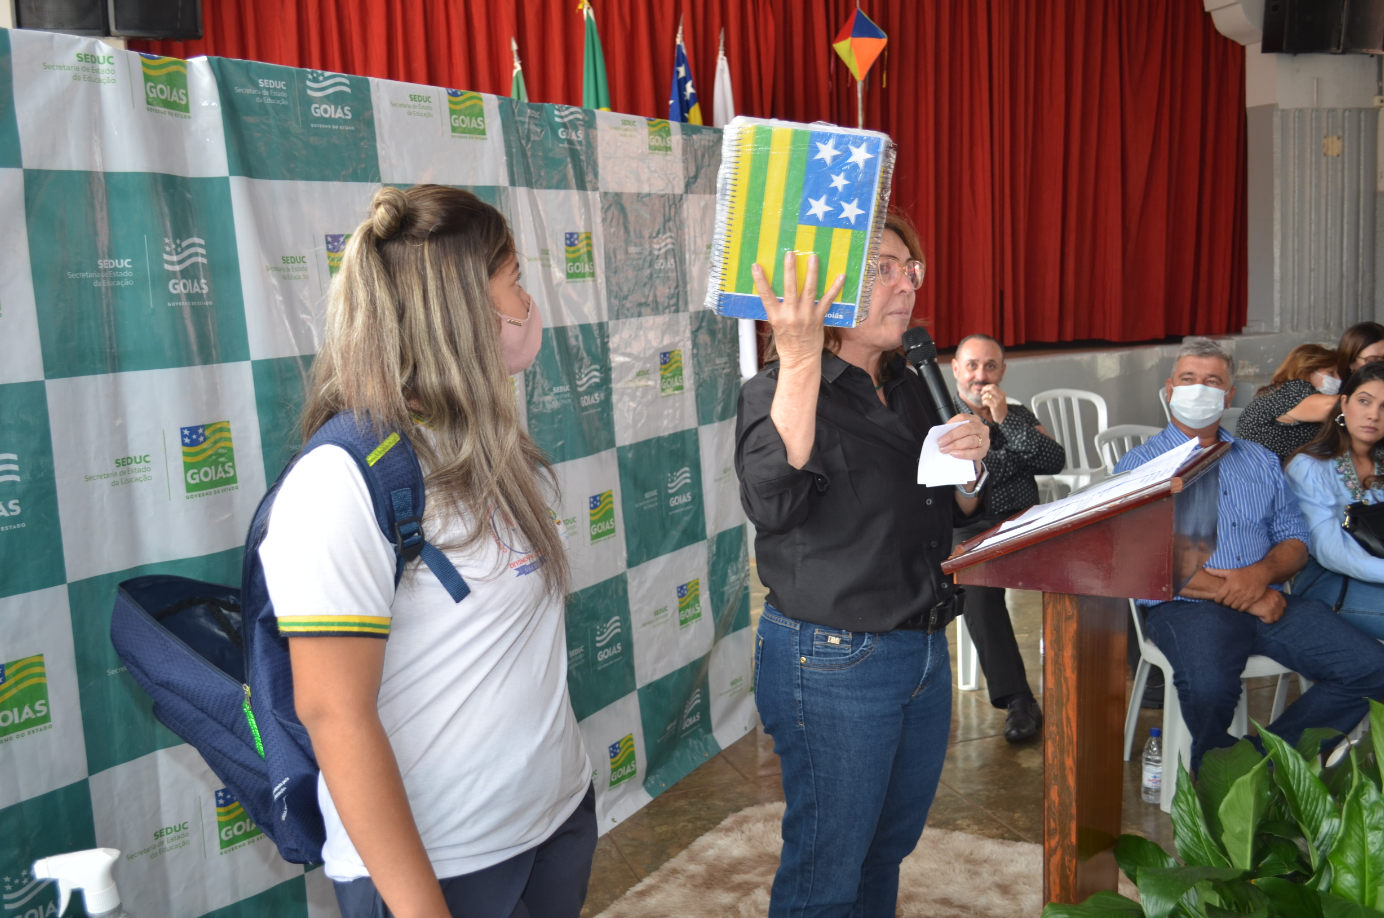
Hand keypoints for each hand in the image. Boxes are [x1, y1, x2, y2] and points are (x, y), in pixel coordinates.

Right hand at [752, 253, 845, 369]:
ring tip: (812, 258)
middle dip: (790, 270)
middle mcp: (791, 315)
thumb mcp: (775, 326)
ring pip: (809, 290)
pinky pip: (827, 300)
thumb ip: (775, 309)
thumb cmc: (786, 343)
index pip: (766, 296)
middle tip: (790, 254)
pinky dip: (835, 288)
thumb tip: (773, 291)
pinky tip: (840, 276)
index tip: (756, 266)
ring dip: (812, 273)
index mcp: (776, 317)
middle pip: (790, 288)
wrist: (800, 360)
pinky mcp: (818, 318)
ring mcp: (806, 316)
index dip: (761, 281)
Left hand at [938, 414, 989, 464]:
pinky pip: (974, 453)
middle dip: (951, 436)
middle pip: (966, 429)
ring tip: (945, 449)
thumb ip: (952, 430)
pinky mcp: (984, 451)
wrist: (972, 453)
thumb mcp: (959, 432)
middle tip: (941, 443)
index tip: (941, 433)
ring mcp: (984, 439)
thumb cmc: (964, 440)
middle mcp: (981, 428)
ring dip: (955, 445)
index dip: (951, 424)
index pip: (962, 418)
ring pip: (970, 440)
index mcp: (973, 419)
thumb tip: (940, 435)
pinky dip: (963, 454)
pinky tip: (954, 454)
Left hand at [980, 385, 1008, 423]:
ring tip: (984, 402)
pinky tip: (985, 405)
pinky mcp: (995, 405)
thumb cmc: (999, 409)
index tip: (983, 390)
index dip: (986, 387)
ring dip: (983, 398)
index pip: (993, 386)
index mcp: (1002, 393)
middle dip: (984, 389)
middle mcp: (1001, 396)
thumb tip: (985, 389)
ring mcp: (998, 400)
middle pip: (991, 388)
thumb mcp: (999, 400)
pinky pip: (986, 401)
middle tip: (982, 393)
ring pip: (987, 394)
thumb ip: (994, 394)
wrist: (1003, 417)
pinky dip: (984, 402)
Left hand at [1205, 565, 1271, 611]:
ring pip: (1234, 607)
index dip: (1216, 600)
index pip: (1219, 597)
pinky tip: (1238, 606)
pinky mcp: (1252, 599)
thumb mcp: (1230, 571)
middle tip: (1224, 602)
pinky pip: (1243, 608)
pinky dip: (1239, 609)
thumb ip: (1217, 572)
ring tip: (1231, 604)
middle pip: (1226, 603)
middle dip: (1224, 604)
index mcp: (1230, 584)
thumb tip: (1206, 569)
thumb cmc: (1243, 573)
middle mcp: (1237, 590)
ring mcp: (1245, 595)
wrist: (1260, 574)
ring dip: (1231, 607)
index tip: (1217, 600)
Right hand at [1245, 588, 1285, 624]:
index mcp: (1277, 594)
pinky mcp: (1268, 611)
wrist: (1243, 594)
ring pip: (1276, 618)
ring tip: (1261, 613)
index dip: (1276, 609)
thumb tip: (1271, 605)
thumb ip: (1270, 597)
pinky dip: (1263, 620)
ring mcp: (1274, 606)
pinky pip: (1269, 621)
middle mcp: (1277, 599)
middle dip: (1273, 614)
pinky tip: (1258, 615)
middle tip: (1264, 612)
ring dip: (1269, 617)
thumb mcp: (1263, 592)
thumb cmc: (1251, 594)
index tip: (1269, 609)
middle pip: (1281, 613)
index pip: (1283, 605)